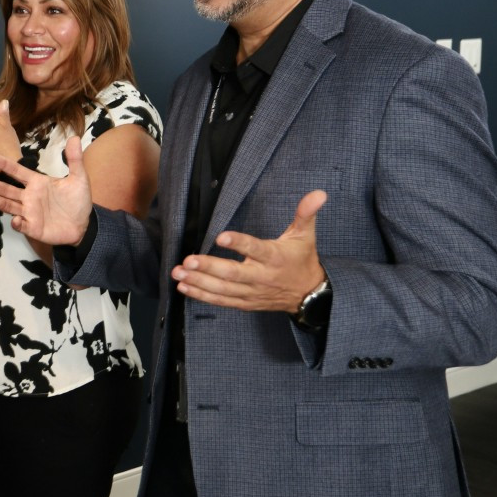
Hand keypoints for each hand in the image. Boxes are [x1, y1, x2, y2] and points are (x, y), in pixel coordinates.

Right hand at [0, 137, 91, 245]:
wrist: (83, 225)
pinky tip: (16, 221)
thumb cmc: (77, 201)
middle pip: (8, 190)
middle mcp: (29, 196)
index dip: (5, 164)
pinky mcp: (33, 228)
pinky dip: (18, 223)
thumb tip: (74, 137)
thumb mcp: (79, 178)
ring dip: (2, 203)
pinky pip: (22, 225)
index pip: (18, 171)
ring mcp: (30, 213)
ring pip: (11, 206)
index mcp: (37, 182)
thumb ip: (74, 160)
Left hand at [171, 190, 327, 311]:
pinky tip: (184, 287)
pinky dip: (202, 295)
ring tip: (178, 273)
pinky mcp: (245, 303)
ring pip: (223, 290)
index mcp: (275, 258)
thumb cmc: (302, 259)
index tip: (220, 237)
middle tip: (187, 261)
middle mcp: (262, 277)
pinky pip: (221, 301)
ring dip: (198, 282)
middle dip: (208, 268)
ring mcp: (252, 293)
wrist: (309, 295)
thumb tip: (319, 193)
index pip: (256, 250)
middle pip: (233, 274)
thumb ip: (306, 213)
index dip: (239, 244)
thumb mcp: (305, 235)